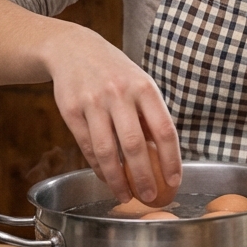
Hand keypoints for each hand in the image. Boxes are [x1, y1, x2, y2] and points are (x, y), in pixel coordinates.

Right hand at [44, 29, 181, 203]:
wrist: (73, 49)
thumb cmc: (115, 73)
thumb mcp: (139, 84)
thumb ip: (150, 116)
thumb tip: (164, 156)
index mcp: (144, 88)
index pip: (164, 130)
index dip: (172, 160)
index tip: (175, 181)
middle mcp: (119, 94)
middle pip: (134, 145)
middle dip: (143, 177)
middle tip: (149, 198)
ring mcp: (93, 102)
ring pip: (107, 151)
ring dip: (117, 179)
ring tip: (124, 195)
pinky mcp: (71, 111)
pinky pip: (87, 147)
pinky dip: (98, 167)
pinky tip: (106, 177)